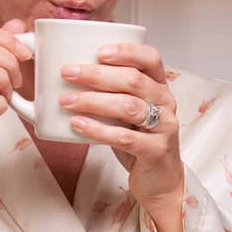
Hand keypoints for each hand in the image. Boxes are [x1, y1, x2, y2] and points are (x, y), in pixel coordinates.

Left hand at [57, 42, 182, 217]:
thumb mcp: (127, 113)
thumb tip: (71, 75)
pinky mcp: (156, 151)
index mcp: (159, 87)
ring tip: (66, 101)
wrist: (160, 181)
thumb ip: (110, 93)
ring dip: (93, 101)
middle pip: (133, 80)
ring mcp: (165, 127)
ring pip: (129, 107)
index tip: (98, 51)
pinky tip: (78, 125)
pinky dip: (98, 130)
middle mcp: (166, 103)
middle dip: (97, 74)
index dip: (126, 51)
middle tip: (67, 72)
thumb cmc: (139, 141)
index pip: (150, 58)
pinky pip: (125, 138)